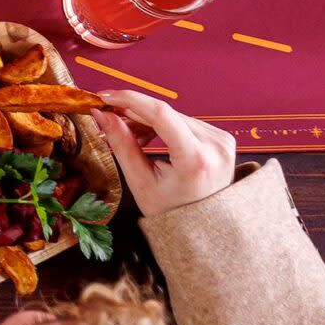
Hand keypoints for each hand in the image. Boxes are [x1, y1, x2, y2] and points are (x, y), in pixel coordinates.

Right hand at [92, 91, 236, 218]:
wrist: (206, 228)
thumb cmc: (172, 212)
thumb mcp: (141, 183)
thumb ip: (122, 145)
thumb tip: (102, 114)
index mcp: (196, 159)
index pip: (161, 113)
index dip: (129, 99)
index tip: (104, 96)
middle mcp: (215, 145)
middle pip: (166, 113)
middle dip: (132, 112)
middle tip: (106, 118)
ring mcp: (222, 141)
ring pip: (173, 115)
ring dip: (146, 120)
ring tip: (129, 137)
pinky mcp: (222, 139)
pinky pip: (184, 122)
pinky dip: (163, 125)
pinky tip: (148, 138)